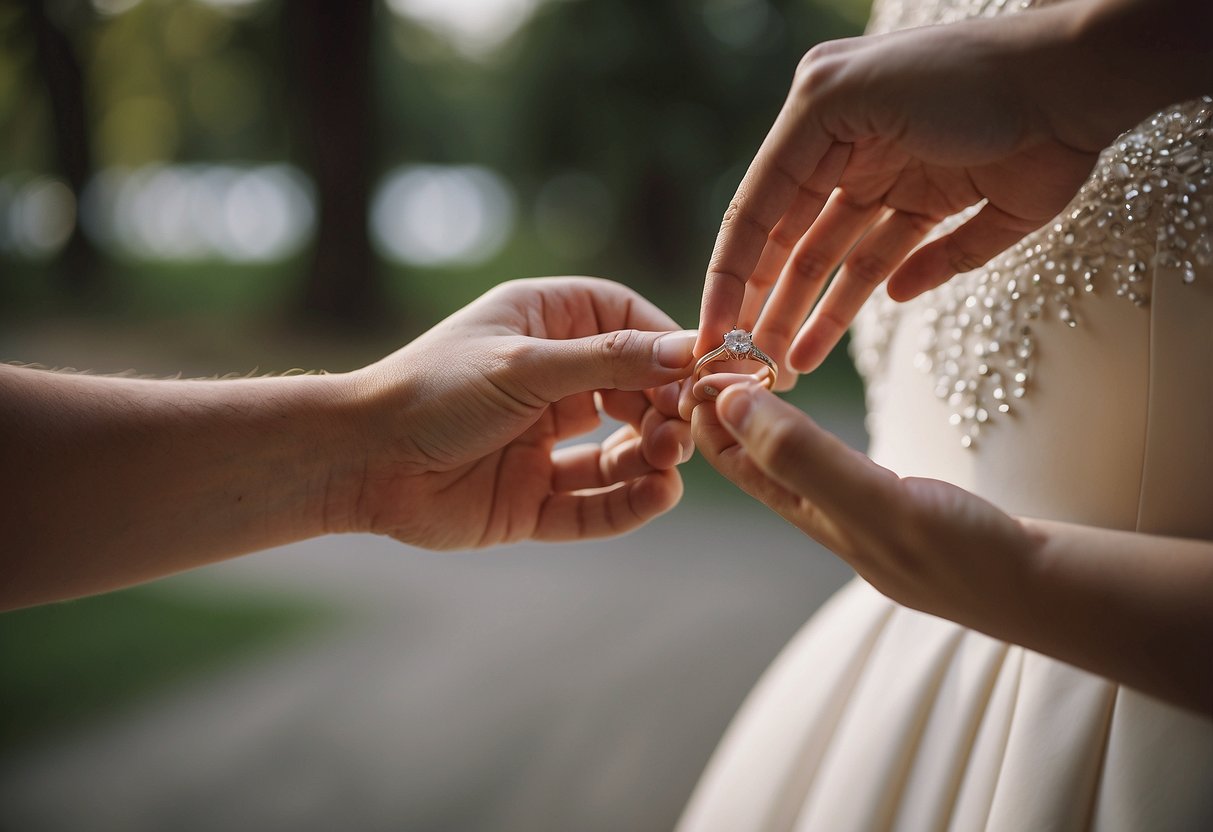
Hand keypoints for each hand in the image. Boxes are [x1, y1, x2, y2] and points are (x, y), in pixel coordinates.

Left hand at [342, 277, 696, 549]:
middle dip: (665, 412)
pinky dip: (627, 503)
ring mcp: (544, 444)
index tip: (704, 373)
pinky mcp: (533, 499)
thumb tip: (686, 352)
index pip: (631, 326)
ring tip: (668, 463)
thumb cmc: (433, 390)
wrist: (359, 460)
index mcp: (548, 327)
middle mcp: (553, 383)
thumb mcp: (525, 365)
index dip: (669, 349)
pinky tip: (655, 495)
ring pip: (621, 453)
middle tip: (684, 430)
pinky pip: (593, 504)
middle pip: (636, 394)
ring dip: (652, 458)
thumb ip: (607, 361)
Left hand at [692, 380, 1042, 627]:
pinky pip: (823, 461)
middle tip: (710, 352)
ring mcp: (856, 512)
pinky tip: (805, 416)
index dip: (705, 413)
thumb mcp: (872, 501)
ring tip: (744, 370)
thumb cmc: (958, 552)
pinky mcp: (888, 505)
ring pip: (784, 459)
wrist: (1036, 588)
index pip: (733, 459)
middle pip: (750, 459)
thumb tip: (728, 403)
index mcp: (810, 516)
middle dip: (719, 411)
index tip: (693, 360)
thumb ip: (802, 455)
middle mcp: (823, 516)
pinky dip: (800, 429)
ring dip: (757, 417)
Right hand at [695, 0, 1204, 385]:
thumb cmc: (962, 77)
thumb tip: (767, 238)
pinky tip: (866, 317)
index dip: (731, 276)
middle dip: (768, 305)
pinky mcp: (954, 208)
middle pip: (797, 246)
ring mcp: (904, 183)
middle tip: (746, 365)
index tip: (713, 333)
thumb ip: (793, 165)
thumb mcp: (843, 97)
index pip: (759, 212)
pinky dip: (893, 289)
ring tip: (791, 368)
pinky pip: (912, 261)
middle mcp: (856, 154)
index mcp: (820, 121)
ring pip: (846, 264)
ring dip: (817, 316)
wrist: (1077, 80)